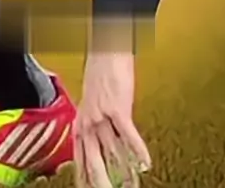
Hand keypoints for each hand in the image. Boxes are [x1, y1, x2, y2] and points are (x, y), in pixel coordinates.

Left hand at [74, 51, 150, 187]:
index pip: (80, 158)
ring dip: (124, 172)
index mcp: (81, 121)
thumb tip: (105, 143)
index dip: (84, 177)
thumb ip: (97, 123)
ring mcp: (102, 116)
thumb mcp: (93, 102)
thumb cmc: (102, 72)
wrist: (107, 50)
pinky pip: (128, 135)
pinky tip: (145, 163)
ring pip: (113, 152)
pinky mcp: (118, 108)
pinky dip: (138, 151)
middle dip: (101, 181)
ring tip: (132, 185)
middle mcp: (89, 120)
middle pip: (93, 161)